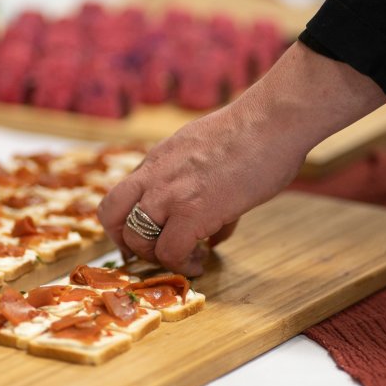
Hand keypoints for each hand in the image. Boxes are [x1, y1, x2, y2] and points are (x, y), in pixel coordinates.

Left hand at [98, 41, 385, 275]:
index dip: (123, 224)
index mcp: (158, 159)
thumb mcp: (209, 151)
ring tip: (186, 258)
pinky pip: (171, 252)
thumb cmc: (255, 133)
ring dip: (158, 257)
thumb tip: (215, 228)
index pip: (119, 196)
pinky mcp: (194, 212)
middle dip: (130, 243)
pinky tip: (202, 261)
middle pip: (113, 216)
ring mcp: (171, 193)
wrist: (273, 121)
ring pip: (137, 239)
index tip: (142, 239)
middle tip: (156, 253)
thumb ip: (201, 185)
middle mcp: (156, 174)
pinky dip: (184, 264)